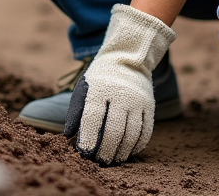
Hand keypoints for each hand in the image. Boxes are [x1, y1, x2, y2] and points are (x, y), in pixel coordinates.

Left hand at [63, 4, 175, 164]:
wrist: (128, 58)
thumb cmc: (100, 78)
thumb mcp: (84, 88)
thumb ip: (76, 111)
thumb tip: (69, 136)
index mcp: (100, 89)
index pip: (93, 117)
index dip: (89, 138)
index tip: (84, 153)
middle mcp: (120, 94)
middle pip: (114, 129)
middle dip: (106, 149)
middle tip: (100, 161)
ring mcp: (137, 100)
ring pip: (131, 134)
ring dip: (122, 151)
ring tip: (114, 160)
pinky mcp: (149, 106)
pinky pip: (145, 131)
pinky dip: (137, 145)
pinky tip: (129, 152)